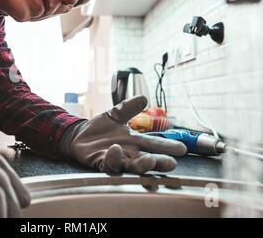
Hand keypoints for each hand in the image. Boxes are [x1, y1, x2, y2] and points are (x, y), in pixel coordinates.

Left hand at [59, 96, 186, 173]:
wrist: (79, 134)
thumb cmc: (100, 128)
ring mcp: (115, 158)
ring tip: (149, 161)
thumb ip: (129, 107)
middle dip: (159, 162)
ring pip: (131, 166)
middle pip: (147, 160)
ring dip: (141, 165)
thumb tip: (144, 97)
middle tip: (171, 163)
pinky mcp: (101, 161)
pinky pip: (108, 163)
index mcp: (134, 142)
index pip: (154, 145)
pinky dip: (113, 158)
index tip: (182, 148)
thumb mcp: (116, 114)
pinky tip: (116, 149)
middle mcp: (128, 153)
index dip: (168, 147)